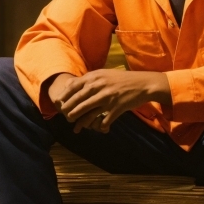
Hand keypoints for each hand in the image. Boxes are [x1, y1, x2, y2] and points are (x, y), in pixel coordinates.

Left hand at [52, 68, 170, 132]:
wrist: (143, 84)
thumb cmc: (122, 80)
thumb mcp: (105, 74)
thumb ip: (89, 79)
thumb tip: (70, 84)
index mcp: (95, 77)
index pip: (74, 87)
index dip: (65, 96)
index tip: (59, 103)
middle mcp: (100, 86)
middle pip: (78, 100)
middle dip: (69, 110)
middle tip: (65, 116)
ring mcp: (108, 98)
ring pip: (88, 111)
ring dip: (80, 120)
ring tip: (75, 125)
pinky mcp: (116, 108)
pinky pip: (104, 120)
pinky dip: (100, 126)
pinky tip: (98, 129)